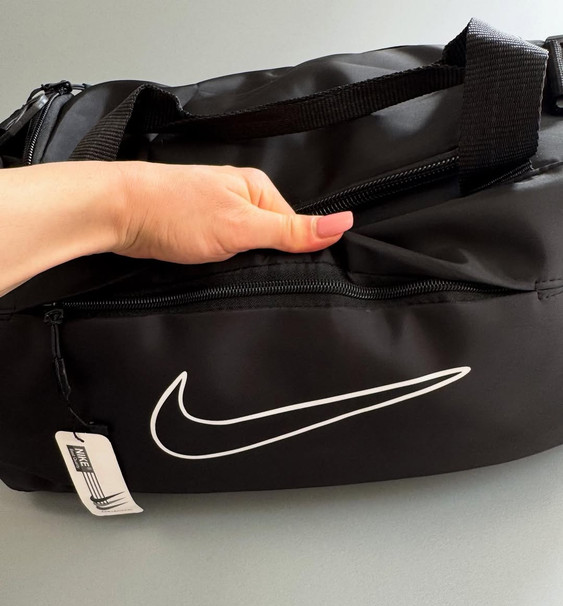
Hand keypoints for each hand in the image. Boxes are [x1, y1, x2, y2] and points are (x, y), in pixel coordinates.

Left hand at [113, 161, 353, 263]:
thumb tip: (343, 224)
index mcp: (258, 189)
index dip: (293, 254)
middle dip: (264, 260)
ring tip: (227, 271)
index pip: (294, 227)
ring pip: (246, 248)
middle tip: (248, 273)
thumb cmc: (176, 212)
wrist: (118, 212)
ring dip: (240, 264)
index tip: (283, 273)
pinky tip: (212, 270)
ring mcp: (217, 213)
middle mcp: (240, 197)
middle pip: (271, 239)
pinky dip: (221, 264)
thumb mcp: (243, 227)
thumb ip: (292, 231)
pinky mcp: (197, 229)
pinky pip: (224, 251)